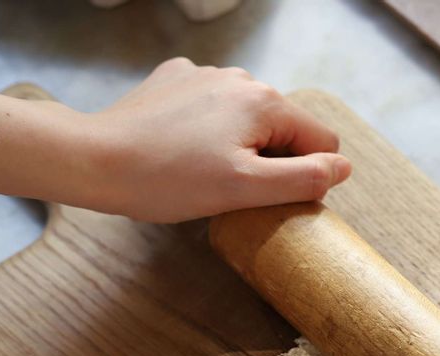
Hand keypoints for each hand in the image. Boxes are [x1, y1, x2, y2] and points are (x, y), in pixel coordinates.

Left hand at [0, 58, 350, 221]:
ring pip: (250, 118)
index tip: (269, 198)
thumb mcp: (246, 189)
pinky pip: (214, 107)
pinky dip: (210, 129)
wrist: (96, 160)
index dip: (307, 176)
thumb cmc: (171, 180)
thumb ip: (304, 178)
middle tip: (233, 189)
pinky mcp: (176, 80)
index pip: (321, 142)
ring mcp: (205, 74)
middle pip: (285, 128)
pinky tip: (184, 148)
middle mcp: (240, 77)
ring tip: (205, 171)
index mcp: (265, 101)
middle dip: (272, 160)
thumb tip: (343, 169)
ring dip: (242, 145)